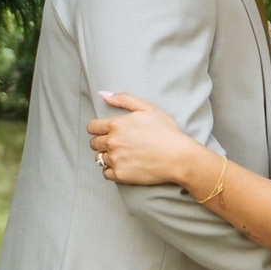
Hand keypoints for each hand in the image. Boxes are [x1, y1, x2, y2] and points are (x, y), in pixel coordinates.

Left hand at [88, 92, 204, 192]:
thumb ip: (123, 99)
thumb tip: (102, 94)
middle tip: (118, 143)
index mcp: (116, 125)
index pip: (92, 127)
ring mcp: (116, 160)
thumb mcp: (147, 107)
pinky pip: (106, 173)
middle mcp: (113, 142)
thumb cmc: (166, 131)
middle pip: (94, 143)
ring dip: (107, 156)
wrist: (179, 157)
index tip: (105, 131)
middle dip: (102, 142)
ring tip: (123, 154)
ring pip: (99, 158)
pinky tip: (123, 165)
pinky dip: (111, 170)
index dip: (97, 128)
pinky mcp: (121, 175)